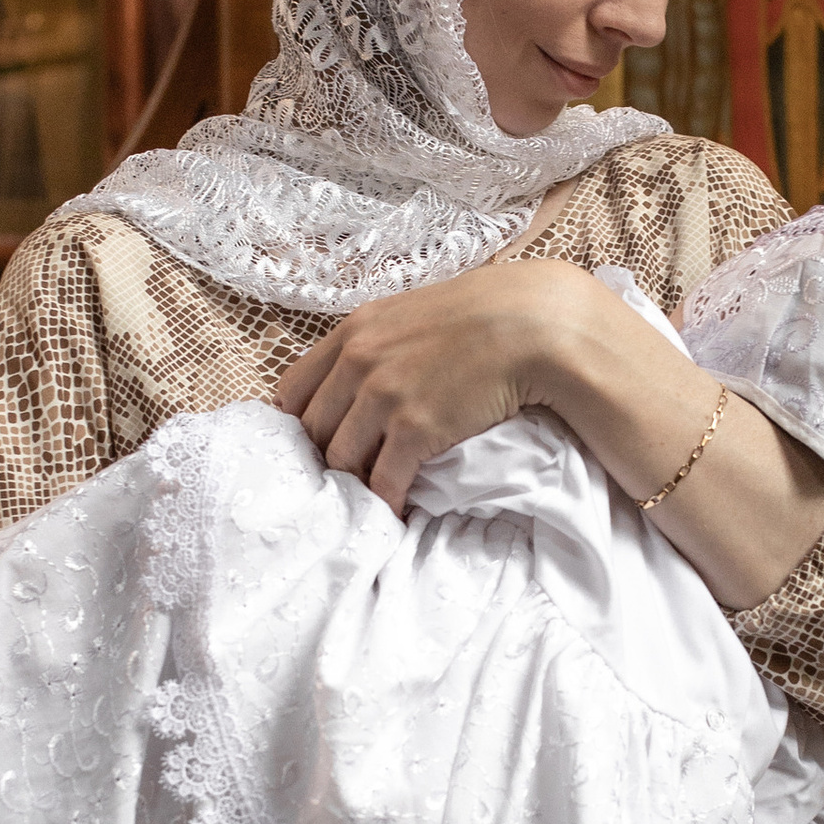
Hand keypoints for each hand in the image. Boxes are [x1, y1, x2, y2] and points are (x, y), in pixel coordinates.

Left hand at [274, 257, 600, 514]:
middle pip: (313, 429)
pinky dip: (385, 501)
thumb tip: (365, 373)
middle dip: (323, 457)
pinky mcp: (415, 430)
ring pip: (341, 460)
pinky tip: (395, 510)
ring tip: (365, 495)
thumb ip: (378, 341)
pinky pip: (383, 481)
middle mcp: (359, 363)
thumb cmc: (481, 315)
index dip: (299, 421)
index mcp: (354, 333)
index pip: (293, 389)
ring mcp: (384, 397)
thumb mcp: (411, 313)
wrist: (530, 325)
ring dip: (352, 482)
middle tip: (341, 475)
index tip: (314, 441)